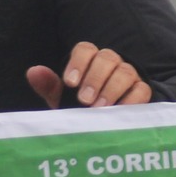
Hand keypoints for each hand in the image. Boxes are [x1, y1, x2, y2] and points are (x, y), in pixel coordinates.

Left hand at [27, 43, 152, 108]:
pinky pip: (141, 90)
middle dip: (95, 78)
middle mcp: (111, 64)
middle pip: (107, 58)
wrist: (101, 126)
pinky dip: (131, 100)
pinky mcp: (142, 91)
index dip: (78, 62)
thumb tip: (33, 72)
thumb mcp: (62, 99)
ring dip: (111, 89)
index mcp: (89, 61)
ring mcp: (129, 76)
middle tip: (84, 99)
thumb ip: (49, 86)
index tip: (69, 83)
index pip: (86, 49)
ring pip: (125, 72)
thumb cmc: (80, 108)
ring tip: (99, 108)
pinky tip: (119, 112)